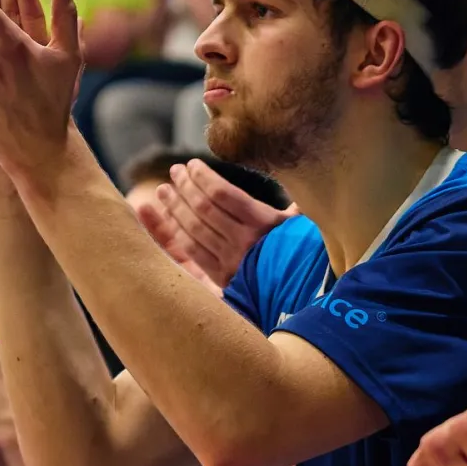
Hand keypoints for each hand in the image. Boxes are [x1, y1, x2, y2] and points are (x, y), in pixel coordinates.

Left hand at [135, 159, 296, 289]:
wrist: (302, 300)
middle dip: (185, 187)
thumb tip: (292, 187)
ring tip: (163, 191)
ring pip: (193, 230)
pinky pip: (191, 251)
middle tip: (174, 172)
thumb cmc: (304, 257)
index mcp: (264, 223)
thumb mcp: (302, 228)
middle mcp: (245, 242)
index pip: (223, 195)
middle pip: (204, 209)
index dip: (204, 178)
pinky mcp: (220, 277)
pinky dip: (173, 233)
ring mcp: (230, 261)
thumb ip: (292, 209)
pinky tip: (162, 218)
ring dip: (175, 208)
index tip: (192, 165)